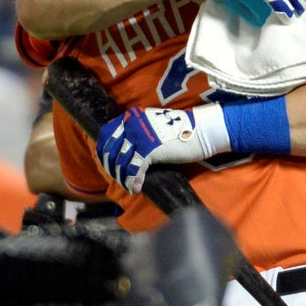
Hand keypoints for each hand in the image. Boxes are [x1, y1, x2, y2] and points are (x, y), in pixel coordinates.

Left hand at [96, 106, 211, 193]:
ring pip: (121, 162)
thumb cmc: (179, 131)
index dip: (104, 153)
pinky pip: (135, 169)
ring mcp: (140, 136)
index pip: (106, 136)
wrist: (201, 130)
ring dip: (123, 178)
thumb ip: (136, 134)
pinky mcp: (150, 149)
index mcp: (131, 117)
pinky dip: (134, 181)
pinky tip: (136, 188)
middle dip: (113, 168)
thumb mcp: (152, 126)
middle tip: (120, 179)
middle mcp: (132, 124)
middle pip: (111, 151)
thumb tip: (122, 152)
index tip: (109, 166)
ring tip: (129, 186)